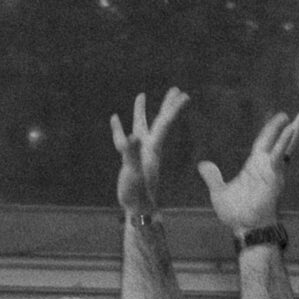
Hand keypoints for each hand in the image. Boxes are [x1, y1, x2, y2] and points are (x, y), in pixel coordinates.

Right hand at [111, 88, 190, 217]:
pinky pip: (126, 138)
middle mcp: (149, 147)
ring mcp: (140, 152)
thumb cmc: (136, 193)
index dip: (173, 108)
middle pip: (160, 121)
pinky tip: (114, 118)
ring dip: (141, 111)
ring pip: (141, 126)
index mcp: (152, 148)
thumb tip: (133, 135)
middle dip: (167, 105)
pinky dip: (120, 127)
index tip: (184, 94)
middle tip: (176, 89)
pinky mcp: (131, 158)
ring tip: (141, 95)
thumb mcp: (133, 173)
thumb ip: (132, 154)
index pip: (165, 124)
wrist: (136, 208)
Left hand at [199, 107, 298, 234]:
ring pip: (286, 143)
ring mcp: (272, 170)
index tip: (283, 118)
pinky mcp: (274, 176)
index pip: (265, 142)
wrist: (245, 229)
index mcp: (255, 166)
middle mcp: (267, 166)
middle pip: (280, 138)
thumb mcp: (219, 192)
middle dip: (291, 124)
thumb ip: (213, 177)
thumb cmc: (236, 215)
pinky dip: (285, 141)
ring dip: (296, 127)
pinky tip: (291, 128)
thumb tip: (203, 165)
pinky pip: (279, 155)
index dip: (273, 130)